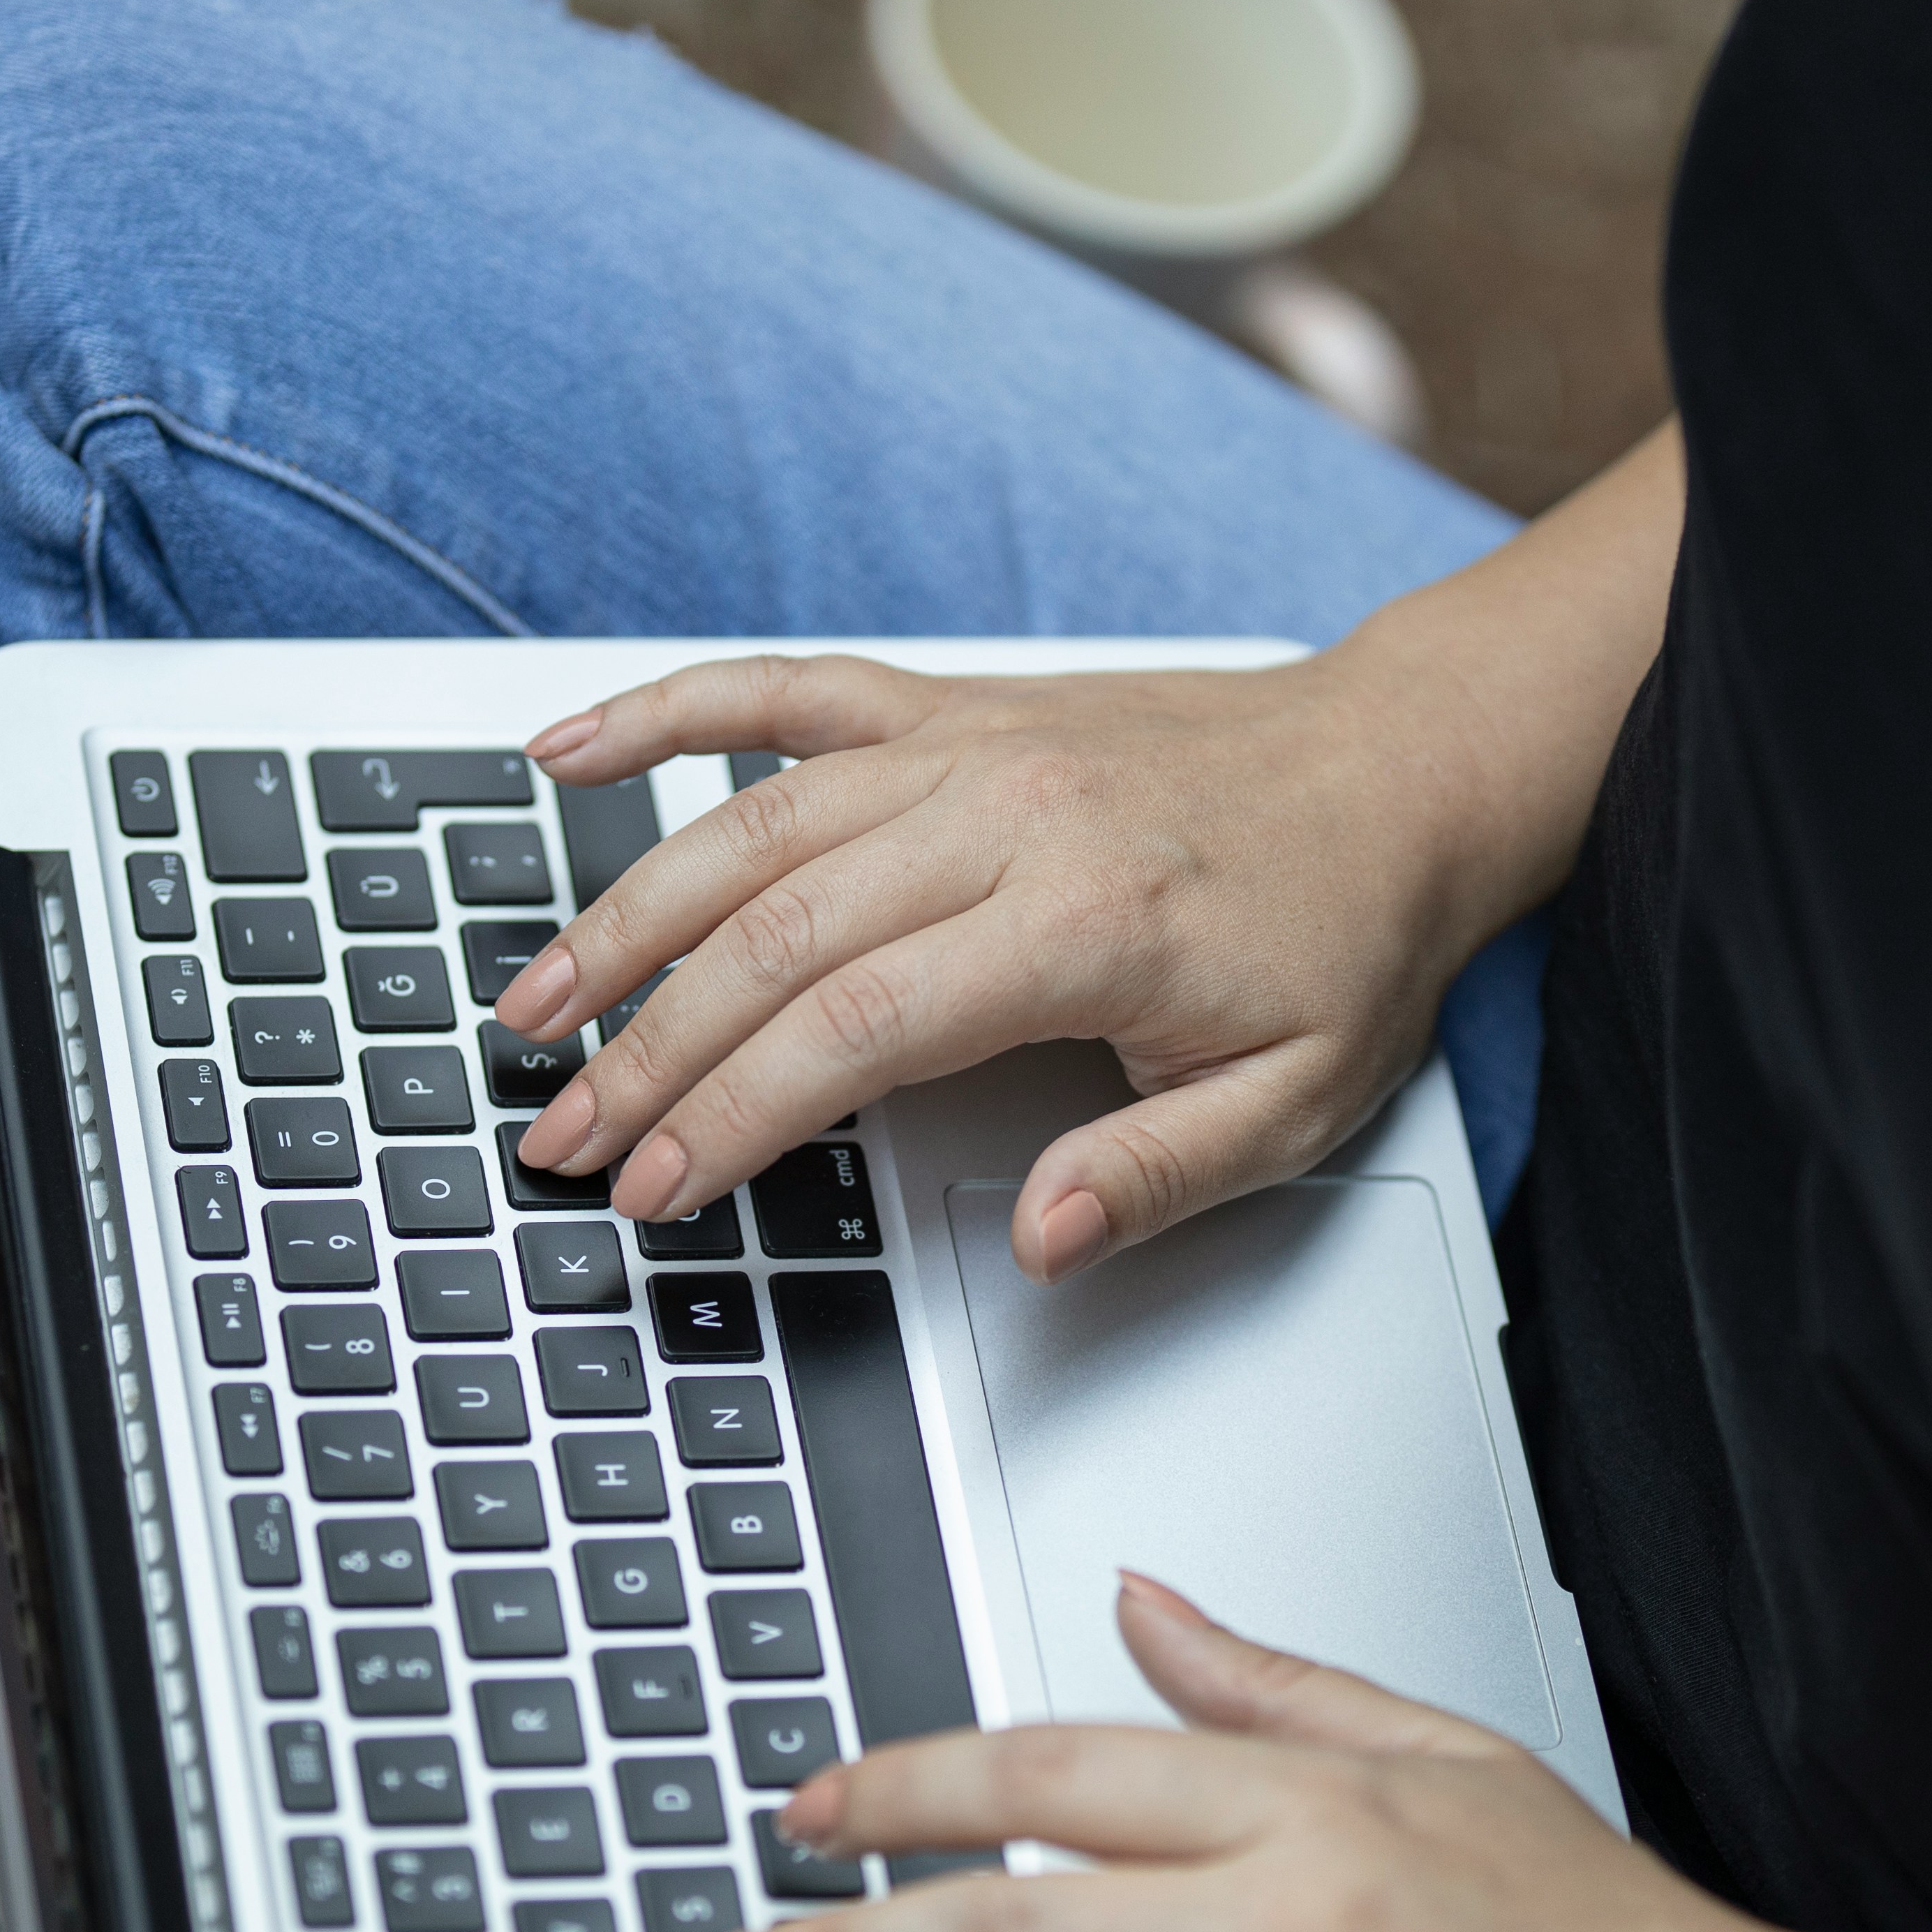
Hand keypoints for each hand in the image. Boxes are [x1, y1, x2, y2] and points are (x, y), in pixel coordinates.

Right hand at [504, 642, 1534, 1281]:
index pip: (855, 1028)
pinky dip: (667, 709)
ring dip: (621, 913)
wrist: (1403, 768)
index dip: (734, 1117)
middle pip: (774, 937)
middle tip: (562, 1136)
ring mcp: (969, 747)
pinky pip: (786, 692)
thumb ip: (1160, 1176)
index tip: (656, 1189)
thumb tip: (1042, 1239)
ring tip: (528, 1005)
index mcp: (1084, 923)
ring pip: (750, 825)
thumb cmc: (1347, 937)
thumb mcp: (1297, 1101)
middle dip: (647, 1048)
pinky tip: (565, 749)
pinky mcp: (953, 705)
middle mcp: (1008, 815)